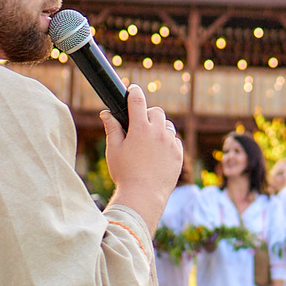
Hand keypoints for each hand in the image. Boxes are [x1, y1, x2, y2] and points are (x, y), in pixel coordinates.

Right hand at [101, 84, 183, 218]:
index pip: (138, 100)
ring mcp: (171, 144)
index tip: (133, 89)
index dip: (134, 91)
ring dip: (159, 128)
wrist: (144, 196)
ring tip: (149, 140)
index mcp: (140, 128)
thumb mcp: (113, 150)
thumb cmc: (125, 174)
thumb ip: (112, 129)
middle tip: (140, 124)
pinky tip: (158, 152)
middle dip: (148, 114)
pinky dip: (168, 142)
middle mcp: (158, 132)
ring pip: (167, 126)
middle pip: (156, 111)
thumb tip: (106, 113)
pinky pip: (175, 141)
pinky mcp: (179, 155)